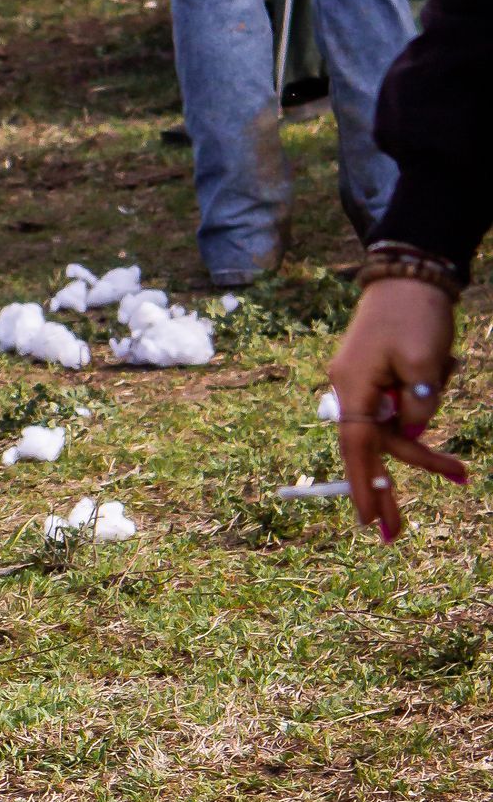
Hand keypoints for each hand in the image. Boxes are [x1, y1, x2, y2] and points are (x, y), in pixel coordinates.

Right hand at [327, 277, 466, 544]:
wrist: (411, 272)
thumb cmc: (415, 315)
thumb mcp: (424, 366)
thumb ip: (418, 408)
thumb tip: (413, 436)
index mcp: (354, 388)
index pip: (357, 450)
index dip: (362, 488)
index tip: (368, 523)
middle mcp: (350, 388)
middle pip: (373, 447)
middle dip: (392, 484)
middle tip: (398, 530)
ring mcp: (362, 380)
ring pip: (393, 424)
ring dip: (424, 429)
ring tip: (451, 392)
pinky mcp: (378, 372)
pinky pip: (400, 401)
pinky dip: (424, 395)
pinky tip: (444, 364)